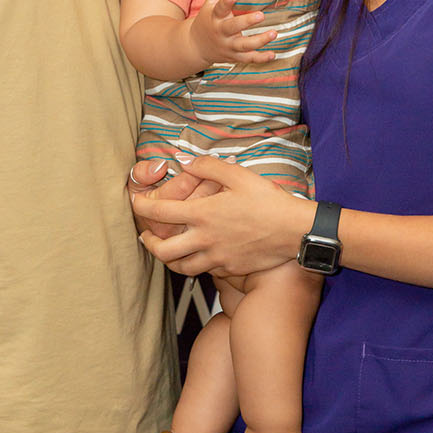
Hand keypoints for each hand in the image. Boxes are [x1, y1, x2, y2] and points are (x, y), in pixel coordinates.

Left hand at [132, 155, 309, 276]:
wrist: (294, 230)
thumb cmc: (268, 201)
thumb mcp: (238, 175)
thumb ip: (208, 166)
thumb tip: (185, 161)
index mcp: (203, 214)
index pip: (159, 212)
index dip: (142, 206)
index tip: (137, 202)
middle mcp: (205, 239)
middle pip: (162, 251)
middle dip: (149, 242)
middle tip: (146, 235)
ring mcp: (217, 258)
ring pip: (181, 267)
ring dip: (169, 259)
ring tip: (167, 250)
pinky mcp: (230, 269)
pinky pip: (205, 271)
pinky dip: (196, 264)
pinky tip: (199, 254)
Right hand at [189, 0, 276, 67]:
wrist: (196, 46)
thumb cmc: (208, 21)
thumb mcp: (210, 4)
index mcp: (215, 17)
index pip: (220, 8)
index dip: (226, 2)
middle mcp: (221, 32)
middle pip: (232, 28)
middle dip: (246, 22)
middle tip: (261, 15)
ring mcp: (228, 46)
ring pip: (243, 45)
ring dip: (259, 41)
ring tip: (274, 33)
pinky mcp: (234, 56)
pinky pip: (249, 58)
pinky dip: (261, 58)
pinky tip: (273, 54)